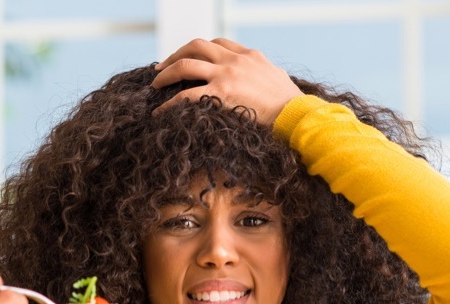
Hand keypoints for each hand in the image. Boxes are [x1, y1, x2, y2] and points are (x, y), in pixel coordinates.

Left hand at [151, 38, 302, 125]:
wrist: (295, 114)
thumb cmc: (288, 104)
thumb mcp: (275, 78)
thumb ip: (260, 74)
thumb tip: (257, 81)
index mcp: (248, 55)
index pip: (218, 43)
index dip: (198, 49)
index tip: (187, 58)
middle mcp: (234, 60)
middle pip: (196, 46)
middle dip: (175, 55)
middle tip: (161, 68)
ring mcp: (226, 74)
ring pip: (185, 65)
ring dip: (165, 74)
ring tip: (155, 85)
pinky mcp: (220, 93)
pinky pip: (185, 95)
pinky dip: (168, 103)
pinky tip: (160, 112)